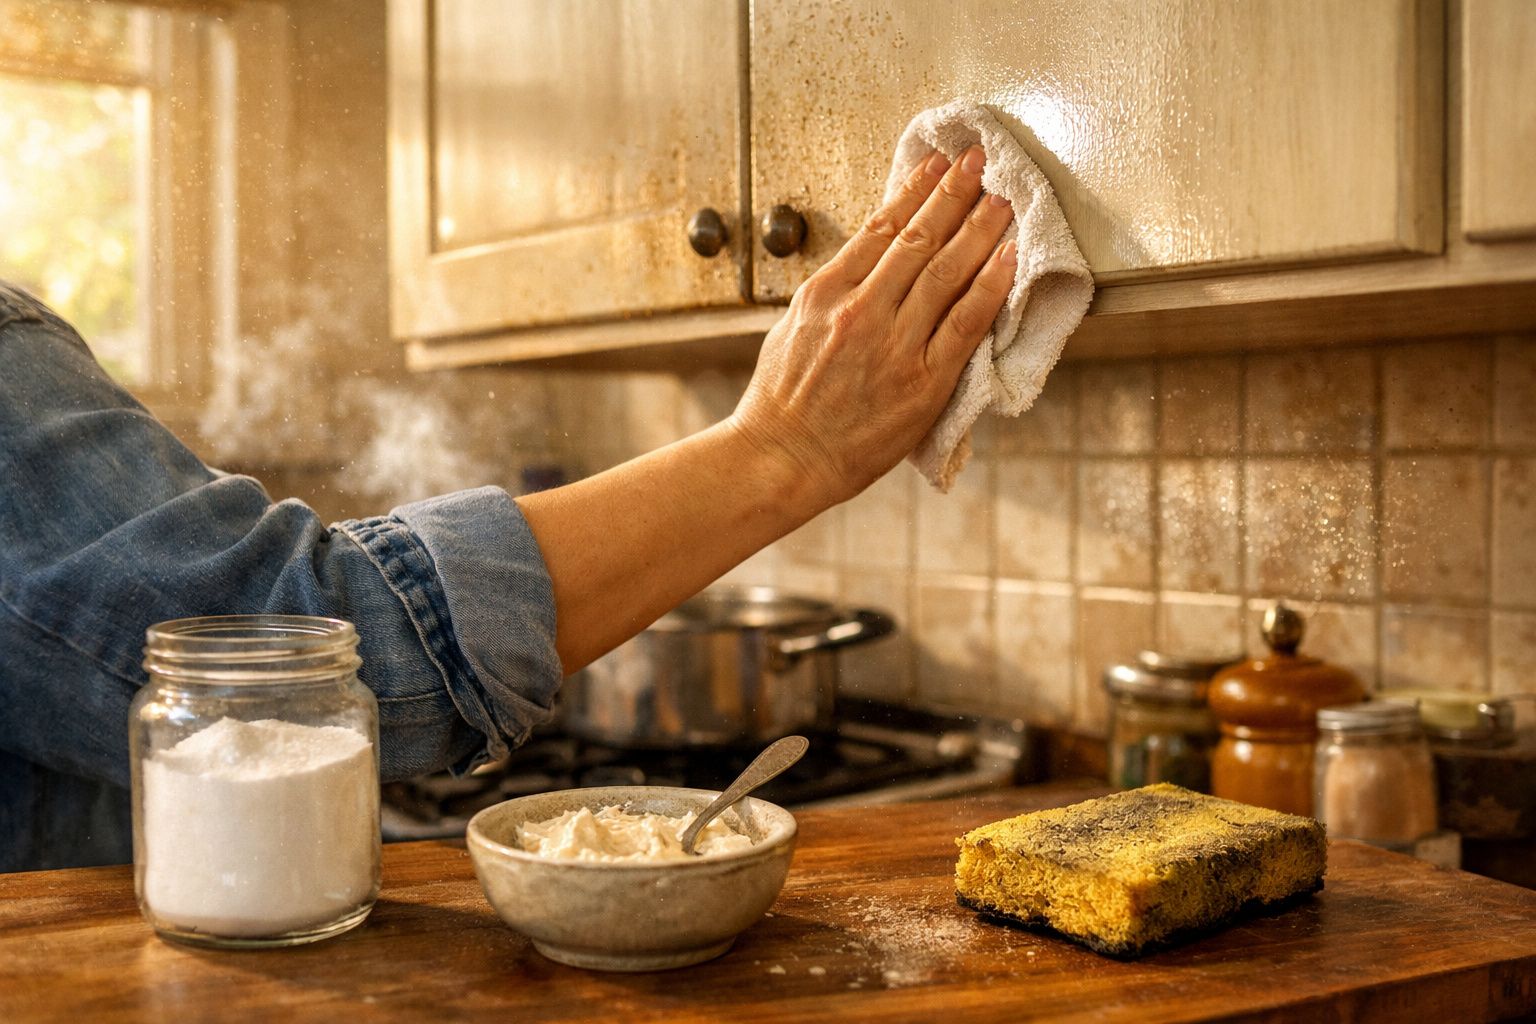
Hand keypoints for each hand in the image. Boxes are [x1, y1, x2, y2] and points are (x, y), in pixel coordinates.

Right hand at [731, 145, 1016, 508]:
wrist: (782, 459)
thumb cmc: (782, 403)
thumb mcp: (792, 328)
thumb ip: (832, 293)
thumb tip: (867, 263)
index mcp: (826, 292)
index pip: (881, 227)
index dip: (915, 189)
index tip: (937, 164)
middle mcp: (861, 310)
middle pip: (918, 238)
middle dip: (953, 194)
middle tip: (980, 162)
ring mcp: (894, 344)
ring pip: (946, 272)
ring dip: (979, 229)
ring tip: (1002, 199)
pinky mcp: (922, 381)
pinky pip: (965, 323)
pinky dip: (991, 287)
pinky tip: (1010, 258)